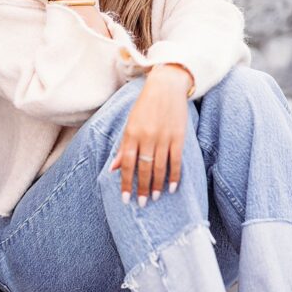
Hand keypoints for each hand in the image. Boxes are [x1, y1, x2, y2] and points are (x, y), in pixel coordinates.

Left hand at [109, 65, 192, 205]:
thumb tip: (114, 169)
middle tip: (141, 204)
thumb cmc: (144, 107)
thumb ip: (123, 147)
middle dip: (141, 188)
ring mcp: (164, 137)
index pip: (127, 164)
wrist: (166, 87)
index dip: (126, 183)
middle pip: (143, 168)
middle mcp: (147, 137)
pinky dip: (174, 175)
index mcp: (131, 134)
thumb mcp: (129, 124)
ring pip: (160, 167)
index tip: (125, 199)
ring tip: (154, 198)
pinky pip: (176, 161)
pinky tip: (172, 188)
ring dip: (157, 185)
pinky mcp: (178, 137)